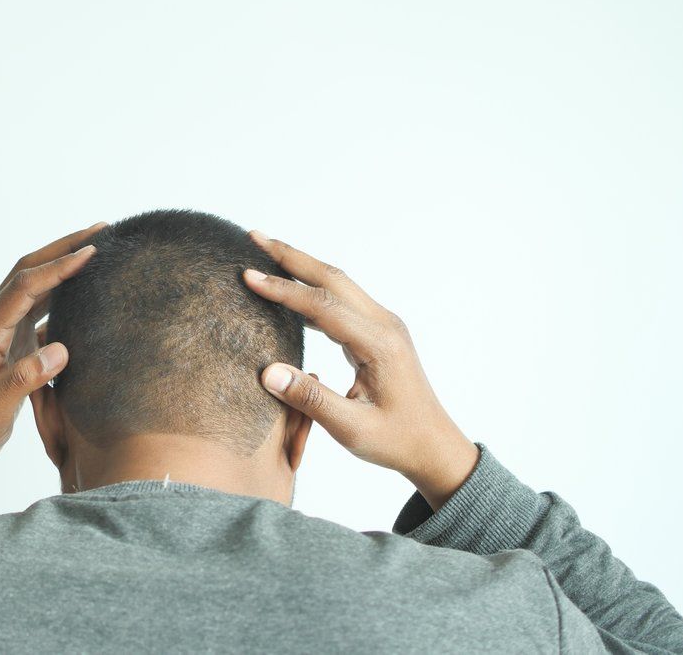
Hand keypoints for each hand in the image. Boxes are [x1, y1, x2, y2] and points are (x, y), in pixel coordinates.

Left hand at [0, 222, 104, 505]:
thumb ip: (22, 382)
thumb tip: (60, 351)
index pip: (25, 287)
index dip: (59, 267)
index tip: (93, 252)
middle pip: (29, 271)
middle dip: (63, 247)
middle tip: (102, 229)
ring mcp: (4, 331)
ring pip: (36, 285)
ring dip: (64, 264)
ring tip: (100, 248)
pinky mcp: (14, 344)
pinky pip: (41, 307)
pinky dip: (65, 292)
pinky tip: (89, 291)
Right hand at [243, 231, 478, 509]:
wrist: (434, 447)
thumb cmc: (396, 440)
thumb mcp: (351, 428)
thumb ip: (310, 400)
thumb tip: (268, 372)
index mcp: (379, 345)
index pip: (323, 306)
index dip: (283, 290)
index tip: (248, 276)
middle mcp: (384, 325)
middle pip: (332, 278)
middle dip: (291, 256)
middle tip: (253, 236)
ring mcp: (383, 326)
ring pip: (338, 284)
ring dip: (301, 266)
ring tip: (265, 253)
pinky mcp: (378, 332)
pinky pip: (342, 300)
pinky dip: (313, 288)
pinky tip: (291, 289)